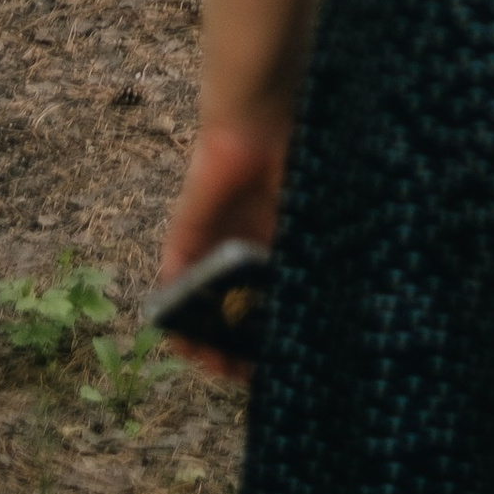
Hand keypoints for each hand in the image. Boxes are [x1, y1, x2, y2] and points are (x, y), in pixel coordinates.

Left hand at [158, 111, 288, 374]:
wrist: (259, 120)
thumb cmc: (295, 164)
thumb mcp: (310, 225)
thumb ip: (309, 266)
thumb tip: (322, 321)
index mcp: (276, 249)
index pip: (268, 305)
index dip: (267, 337)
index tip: (270, 370)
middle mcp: (241, 251)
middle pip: (231, 311)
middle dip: (231, 345)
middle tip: (233, 373)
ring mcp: (212, 244)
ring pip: (199, 302)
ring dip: (199, 334)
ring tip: (205, 361)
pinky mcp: (186, 234)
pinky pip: (173, 276)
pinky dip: (172, 305)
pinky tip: (177, 331)